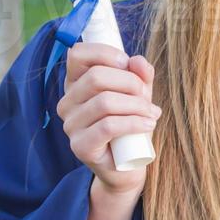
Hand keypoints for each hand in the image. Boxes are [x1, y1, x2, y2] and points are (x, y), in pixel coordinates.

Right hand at [55, 42, 158, 197]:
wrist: (128, 165)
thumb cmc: (130, 125)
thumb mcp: (138, 95)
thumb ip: (139, 75)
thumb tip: (137, 61)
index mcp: (75, 84)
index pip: (77, 54)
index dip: (105, 53)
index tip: (128, 64)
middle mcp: (67, 103)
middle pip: (96, 77)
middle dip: (130, 83)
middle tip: (147, 98)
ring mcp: (71, 126)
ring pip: (104, 102)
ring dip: (136, 105)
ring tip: (152, 113)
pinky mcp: (80, 146)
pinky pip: (108, 126)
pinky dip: (134, 122)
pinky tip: (148, 124)